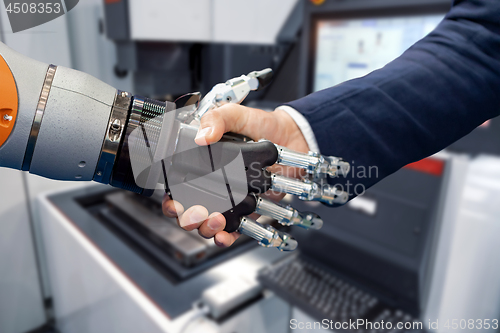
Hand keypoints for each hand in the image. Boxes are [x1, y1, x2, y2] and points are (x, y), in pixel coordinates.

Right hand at [162, 104, 308, 246]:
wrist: (293, 137)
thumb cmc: (262, 125)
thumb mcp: (236, 114)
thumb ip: (217, 119)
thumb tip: (202, 137)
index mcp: (202, 164)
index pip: (177, 186)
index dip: (171, 199)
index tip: (174, 202)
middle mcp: (212, 185)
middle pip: (188, 211)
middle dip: (187, 218)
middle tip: (197, 213)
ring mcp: (229, 199)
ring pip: (207, 223)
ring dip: (206, 228)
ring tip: (216, 220)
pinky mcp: (247, 210)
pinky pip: (233, 230)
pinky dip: (226, 238)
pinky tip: (224, 236)